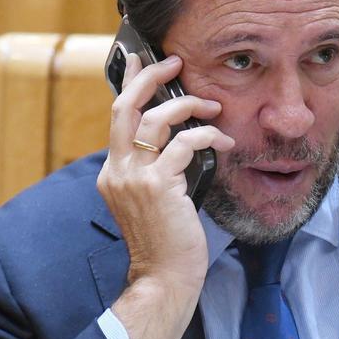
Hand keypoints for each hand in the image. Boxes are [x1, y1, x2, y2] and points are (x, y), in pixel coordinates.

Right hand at [96, 52, 233, 338]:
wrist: (163, 279)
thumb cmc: (167, 243)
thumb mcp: (154, 200)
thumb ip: (156, 170)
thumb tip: (180, 138)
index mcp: (113, 173)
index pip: (118, 117)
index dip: (130, 84)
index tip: (140, 59)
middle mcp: (117, 171)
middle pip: (127, 106)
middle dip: (150, 76)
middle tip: (175, 61)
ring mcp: (134, 178)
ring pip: (157, 120)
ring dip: (190, 106)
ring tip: (214, 107)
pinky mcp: (158, 186)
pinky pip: (186, 144)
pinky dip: (208, 136)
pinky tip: (225, 143)